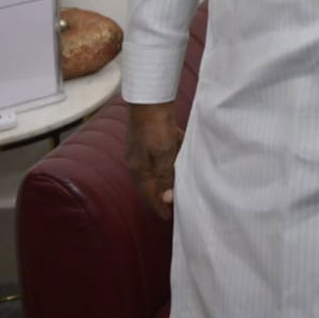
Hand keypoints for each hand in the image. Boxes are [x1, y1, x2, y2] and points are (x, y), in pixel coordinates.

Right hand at [125, 101, 182, 219]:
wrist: (150, 99)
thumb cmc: (156, 126)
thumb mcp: (163, 154)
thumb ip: (166, 175)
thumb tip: (167, 198)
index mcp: (138, 169)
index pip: (148, 195)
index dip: (158, 207)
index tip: (168, 218)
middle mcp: (138, 162)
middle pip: (152, 184)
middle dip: (162, 195)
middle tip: (174, 206)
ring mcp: (143, 151)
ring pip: (157, 170)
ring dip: (168, 178)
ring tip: (180, 188)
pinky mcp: (151, 140)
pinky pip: (162, 156)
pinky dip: (171, 161)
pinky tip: (180, 161)